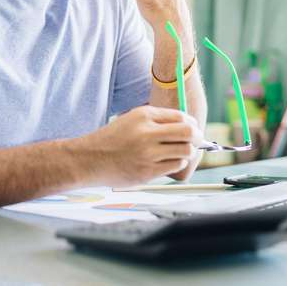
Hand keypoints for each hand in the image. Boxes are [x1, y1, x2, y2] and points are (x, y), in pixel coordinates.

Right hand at [78, 105, 202, 186]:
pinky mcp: (147, 172)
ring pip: (185, 151)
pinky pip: (175, 166)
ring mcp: (147, 154)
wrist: (89, 159)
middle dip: (197, 137)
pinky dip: (178, 163)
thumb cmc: (113, 139)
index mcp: (143, 115)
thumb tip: (188, 124)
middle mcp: (146, 133)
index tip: (192, 128)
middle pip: (188, 132)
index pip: (180, 116)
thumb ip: (157, 119)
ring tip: (182, 152)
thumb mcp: (132, 119)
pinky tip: (170, 161)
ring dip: (188, 152)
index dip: (191, 123)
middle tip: (197, 140)